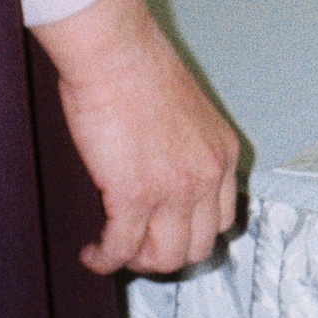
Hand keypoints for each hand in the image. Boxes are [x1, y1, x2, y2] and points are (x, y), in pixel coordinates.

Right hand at [31, 0, 240, 276]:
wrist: (117, 54)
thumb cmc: (141, 71)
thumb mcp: (187, 115)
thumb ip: (186, 149)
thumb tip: (164, 176)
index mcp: (225, 154)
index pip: (223, 219)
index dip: (191, 235)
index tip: (165, 235)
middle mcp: (209, 175)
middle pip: (198, 247)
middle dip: (163, 256)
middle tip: (135, 248)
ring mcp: (176, 189)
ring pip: (165, 258)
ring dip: (135, 263)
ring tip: (112, 252)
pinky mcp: (135, 195)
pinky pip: (121, 249)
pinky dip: (104, 260)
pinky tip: (92, 253)